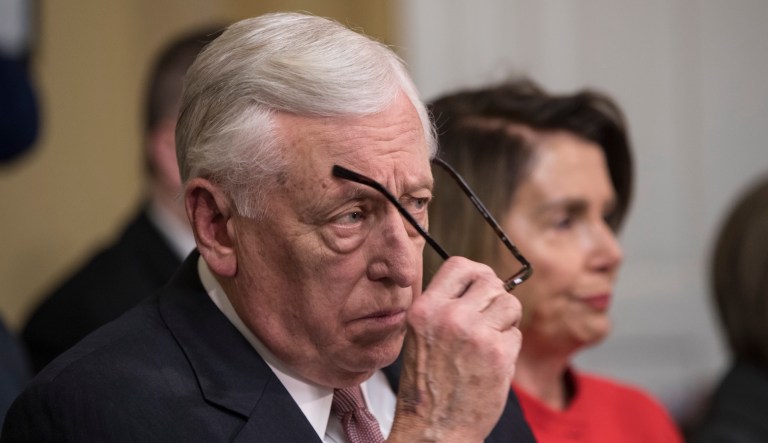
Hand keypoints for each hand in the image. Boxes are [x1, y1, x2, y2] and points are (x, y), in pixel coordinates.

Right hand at [387, 257, 522, 442]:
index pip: (460, 265)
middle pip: (491, 282)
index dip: (477, 273)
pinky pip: (516, 334)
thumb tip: (477, 283)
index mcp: (425, 309)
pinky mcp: (498, 353)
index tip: (482, 285)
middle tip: (488, 320)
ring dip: (505, 322)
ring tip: (488, 342)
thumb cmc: (427, 385)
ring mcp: (475, 333)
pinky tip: (491, 364)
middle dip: (495, 299)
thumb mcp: (419, 335)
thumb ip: (444, 306)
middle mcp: (449, 316)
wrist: (433, 427)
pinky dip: (509, 348)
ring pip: (510, 304)